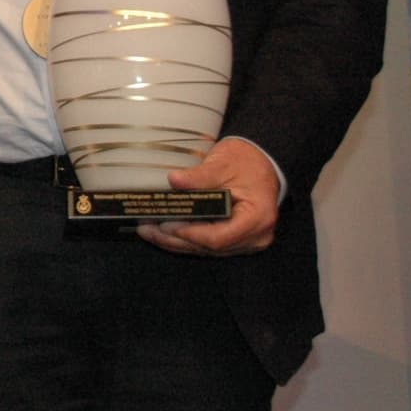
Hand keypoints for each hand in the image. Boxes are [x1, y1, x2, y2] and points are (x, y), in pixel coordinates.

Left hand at [137, 137, 279, 256]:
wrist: (262, 161)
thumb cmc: (247, 160)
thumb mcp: (223, 163)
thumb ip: (199, 176)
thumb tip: (174, 180)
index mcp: (257, 217)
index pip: (218, 237)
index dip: (190, 233)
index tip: (166, 224)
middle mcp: (255, 236)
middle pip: (210, 247)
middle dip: (176, 239)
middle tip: (148, 229)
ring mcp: (247, 241)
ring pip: (207, 249)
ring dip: (178, 241)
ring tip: (150, 231)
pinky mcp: (237, 239)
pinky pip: (210, 244)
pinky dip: (188, 238)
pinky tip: (166, 233)